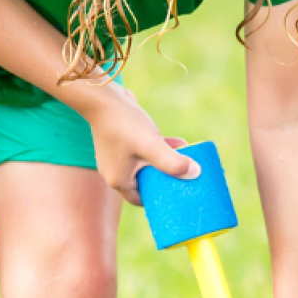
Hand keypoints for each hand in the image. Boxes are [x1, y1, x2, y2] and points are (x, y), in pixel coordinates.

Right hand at [75, 84, 198, 205]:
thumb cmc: (124, 124)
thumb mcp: (151, 145)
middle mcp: (115, 171)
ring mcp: (117, 156)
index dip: (159, 198)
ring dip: (166, 162)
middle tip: (186, 175)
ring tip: (186, 156)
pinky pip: (143, 152)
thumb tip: (195, 173)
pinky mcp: (121, 142)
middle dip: (166, 178)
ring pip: (146, 166)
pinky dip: (158, 149)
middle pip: (145, 182)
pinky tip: (176, 142)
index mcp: (119, 180)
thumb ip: (172, 162)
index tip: (178, 194)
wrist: (102, 98)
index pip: (141, 199)